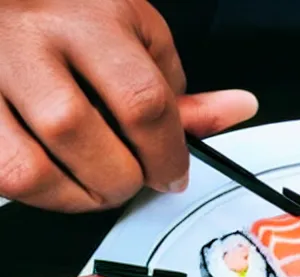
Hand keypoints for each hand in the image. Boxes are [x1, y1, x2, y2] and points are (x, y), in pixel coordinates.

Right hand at [0, 0, 257, 211]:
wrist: (10, 3)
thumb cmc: (75, 17)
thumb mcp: (137, 40)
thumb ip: (180, 90)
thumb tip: (237, 109)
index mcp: (92, 15)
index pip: (143, 102)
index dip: (167, 157)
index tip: (173, 175)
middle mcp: (32, 38)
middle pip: (82, 136)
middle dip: (123, 180)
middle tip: (133, 179)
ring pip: (35, 168)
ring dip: (81, 196)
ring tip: (98, 185)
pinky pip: (6, 177)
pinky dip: (44, 194)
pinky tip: (60, 180)